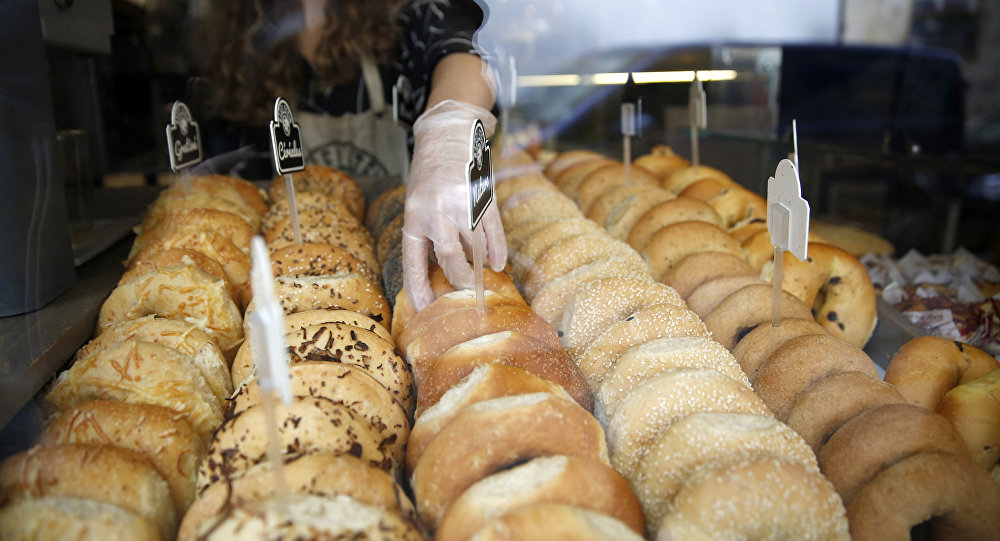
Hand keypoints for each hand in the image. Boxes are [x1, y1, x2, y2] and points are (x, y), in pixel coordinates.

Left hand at [402, 99, 506, 311]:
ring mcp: (463, 204)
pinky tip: (497, 263)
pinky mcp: (484, 197)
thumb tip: (441, 268)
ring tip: (482, 275)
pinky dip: (497, 251)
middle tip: (466, 289)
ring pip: (475, 248)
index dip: (419, 290)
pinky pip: (493, 232)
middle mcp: (437, 212)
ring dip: (480, 266)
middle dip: (460, 280)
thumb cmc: (429, 174)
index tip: (425, 310)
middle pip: (450, 259)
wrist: (447, 134)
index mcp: (415, 216)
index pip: (415, 263)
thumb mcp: (418, 202)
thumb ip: (428, 231)